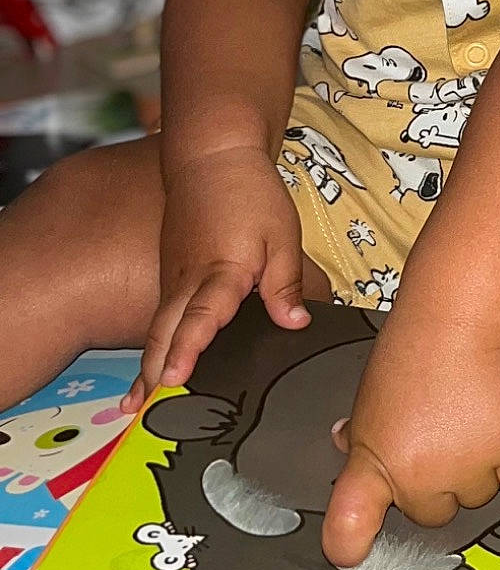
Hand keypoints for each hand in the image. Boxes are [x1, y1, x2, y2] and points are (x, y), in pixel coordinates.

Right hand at [127, 145, 309, 410]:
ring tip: (135, 406)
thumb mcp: (281, 236)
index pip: (203, 317)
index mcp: (220, 272)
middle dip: (154, 373)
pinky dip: (152, 345)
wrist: (212, 157)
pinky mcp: (170, 275)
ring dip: (146, 365)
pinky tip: (150, 370)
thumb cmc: (249, 193)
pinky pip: (160, 316)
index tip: (174, 379)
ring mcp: (173, 278)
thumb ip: (285, 285)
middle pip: (166, 333)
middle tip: (144, 413)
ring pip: (157, 328)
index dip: (189, 350)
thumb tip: (294, 325)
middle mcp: (188, 280)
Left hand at [321, 312, 499, 568]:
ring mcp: (467, 470)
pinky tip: (498, 412)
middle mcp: (418, 480)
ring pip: (479, 495)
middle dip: (440, 484)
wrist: (462, 317)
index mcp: (373, 465)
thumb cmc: (412, 349)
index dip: (351, 547)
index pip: (348, 531)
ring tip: (471, 414)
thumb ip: (362, 435)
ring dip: (479, 467)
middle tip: (443, 434)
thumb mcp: (369, 397)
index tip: (353, 553)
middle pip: (434, 512)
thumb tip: (346, 443)